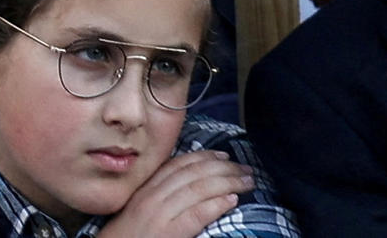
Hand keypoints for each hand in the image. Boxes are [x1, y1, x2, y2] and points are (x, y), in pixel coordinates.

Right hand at [101, 151, 252, 237]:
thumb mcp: (138, 210)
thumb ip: (158, 195)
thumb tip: (186, 186)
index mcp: (146, 189)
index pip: (179, 164)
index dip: (205, 157)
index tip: (224, 156)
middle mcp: (153, 197)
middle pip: (193, 173)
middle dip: (223, 168)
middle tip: (246, 169)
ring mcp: (160, 215)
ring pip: (198, 189)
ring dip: (228, 183)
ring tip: (247, 182)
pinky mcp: (168, 234)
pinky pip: (196, 215)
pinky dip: (215, 205)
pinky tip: (232, 201)